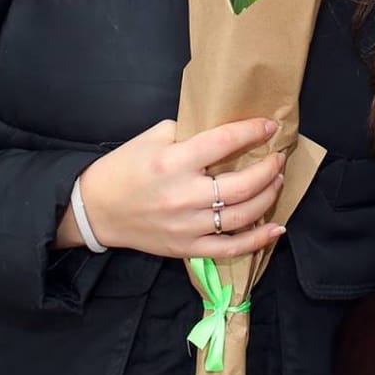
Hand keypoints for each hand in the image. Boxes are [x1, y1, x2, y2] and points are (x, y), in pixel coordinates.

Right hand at [63, 118, 285, 259]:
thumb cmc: (125, 168)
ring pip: (241, 216)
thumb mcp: (153, 137)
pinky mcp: (186, 248)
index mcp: (173, 162)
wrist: (96, 209)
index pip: (223, 143)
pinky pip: (229, 248)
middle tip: (278, 158)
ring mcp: (186, 226)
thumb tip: (226, 131)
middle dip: (268, 169)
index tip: (269, 125)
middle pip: (241, 185)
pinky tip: (276, 229)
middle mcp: (182, 196)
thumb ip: (189, 133)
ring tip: (276, 182)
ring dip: (267, 197)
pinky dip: (257, 240)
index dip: (251, 132)